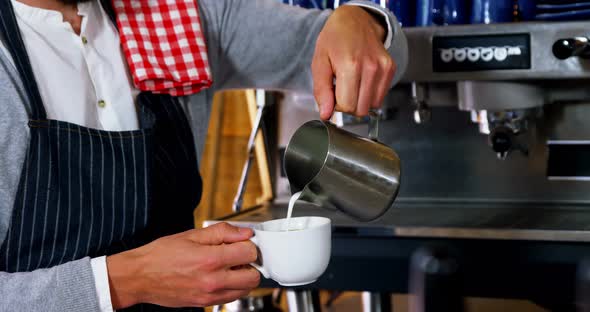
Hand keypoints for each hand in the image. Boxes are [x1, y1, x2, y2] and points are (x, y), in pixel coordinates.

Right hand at [106, 223, 259, 308]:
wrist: (139, 277)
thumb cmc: (160, 255)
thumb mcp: (192, 235)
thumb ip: (222, 232)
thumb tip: (244, 233)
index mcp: (210, 259)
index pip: (249, 252)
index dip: (248, 244)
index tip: (243, 241)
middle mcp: (213, 280)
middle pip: (254, 276)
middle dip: (250, 263)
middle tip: (239, 255)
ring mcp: (210, 295)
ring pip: (245, 289)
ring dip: (243, 277)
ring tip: (229, 266)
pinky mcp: (205, 303)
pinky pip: (232, 297)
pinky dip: (233, 287)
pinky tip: (221, 276)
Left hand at [312, 6, 395, 119]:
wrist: (355, 20)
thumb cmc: (335, 39)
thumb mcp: (319, 63)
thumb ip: (322, 91)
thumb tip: (326, 114)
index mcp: (350, 65)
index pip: (347, 106)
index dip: (337, 105)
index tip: (333, 94)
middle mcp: (370, 67)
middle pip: (361, 110)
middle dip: (348, 105)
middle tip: (342, 89)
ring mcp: (383, 68)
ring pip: (373, 106)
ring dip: (360, 101)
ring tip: (352, 84)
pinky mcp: (391, 69)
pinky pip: (381, 97)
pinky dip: (370, 95)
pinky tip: (362, 81)